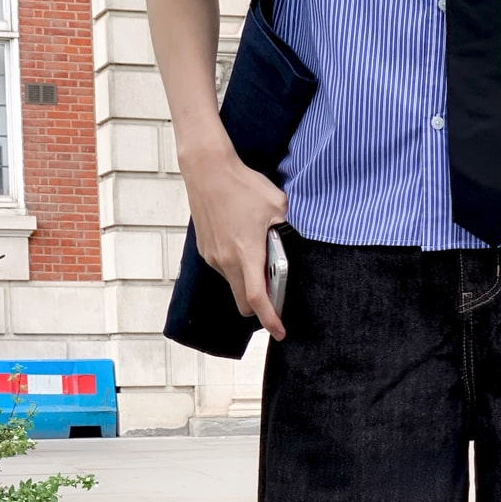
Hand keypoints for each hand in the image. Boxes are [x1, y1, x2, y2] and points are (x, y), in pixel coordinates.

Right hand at [180, 142, 288, 340]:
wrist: (207, 169)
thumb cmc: (242, 185)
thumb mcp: (278, 206)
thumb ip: (288, 229)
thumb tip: (295, 240)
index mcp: (247, 254)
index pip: (258, 299)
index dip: (270, 320)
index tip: (280, 332)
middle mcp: (226, 261)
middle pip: (243, 303)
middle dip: (259, 307)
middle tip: (274, 292)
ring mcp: (213, 257)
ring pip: (233, 286)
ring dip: (247, 283)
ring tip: (257, 254)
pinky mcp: (205, 251)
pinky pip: (223, 270)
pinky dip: (235, 268)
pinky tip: (242, 244)